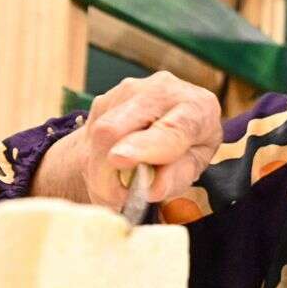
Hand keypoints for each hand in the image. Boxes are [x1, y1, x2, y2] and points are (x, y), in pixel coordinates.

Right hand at [45, 72, 222, 209]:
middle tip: (116, 197)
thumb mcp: (195, 164)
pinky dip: (96, 160)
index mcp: (197, 107)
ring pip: (96, 134)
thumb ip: (177, 176)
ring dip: (99, 169)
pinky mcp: (106, 98)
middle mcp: (161, 90)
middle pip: (115, 128)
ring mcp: (129, 91)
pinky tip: (113, 165)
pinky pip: (89, 135)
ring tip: (119, 184)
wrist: (175, 116)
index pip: (170, 128)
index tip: (119, 160)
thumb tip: (152, 189)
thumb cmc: (190, 145)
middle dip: (105, 169)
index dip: (143, 146)